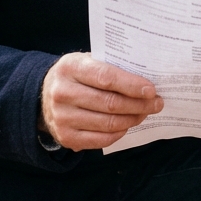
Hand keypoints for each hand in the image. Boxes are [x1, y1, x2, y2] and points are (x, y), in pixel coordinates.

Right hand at [39, 52, 162, 150]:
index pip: (106, 77)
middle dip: (139, 105)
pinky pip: (102, 139)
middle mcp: (63, 93)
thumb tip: (145, 80)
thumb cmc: (75, 76)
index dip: (131, 85)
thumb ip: (110, 67)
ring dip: (133, 119)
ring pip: (109, 123)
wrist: (43, 96)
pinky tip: (128, 124)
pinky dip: (120, 132)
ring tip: (145, 112)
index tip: (151, 90)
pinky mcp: (66, 137)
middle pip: (110, 103)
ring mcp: (63, 118)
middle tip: (156, 103)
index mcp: (70, 68)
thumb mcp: (86, 61)